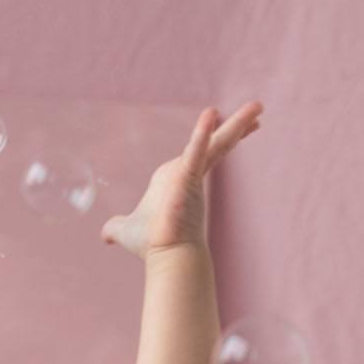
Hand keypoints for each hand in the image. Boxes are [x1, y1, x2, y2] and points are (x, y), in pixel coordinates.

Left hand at [101, 102, 262, 258]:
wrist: (163, 257)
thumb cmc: (150, 244)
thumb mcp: (127, 230)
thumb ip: (116, 227)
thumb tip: (105, 236)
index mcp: (179, 177)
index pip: (202, 151)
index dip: (214, 137)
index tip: (224, 121)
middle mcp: (188, 173)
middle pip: (216, 143)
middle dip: (237, 127)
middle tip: (258, 111)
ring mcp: (190, 175)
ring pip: (215, 143)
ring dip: (235, 124)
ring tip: (257, 107)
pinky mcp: (186, 179)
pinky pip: (195, 152)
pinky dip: (200, 135)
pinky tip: (209, 114)